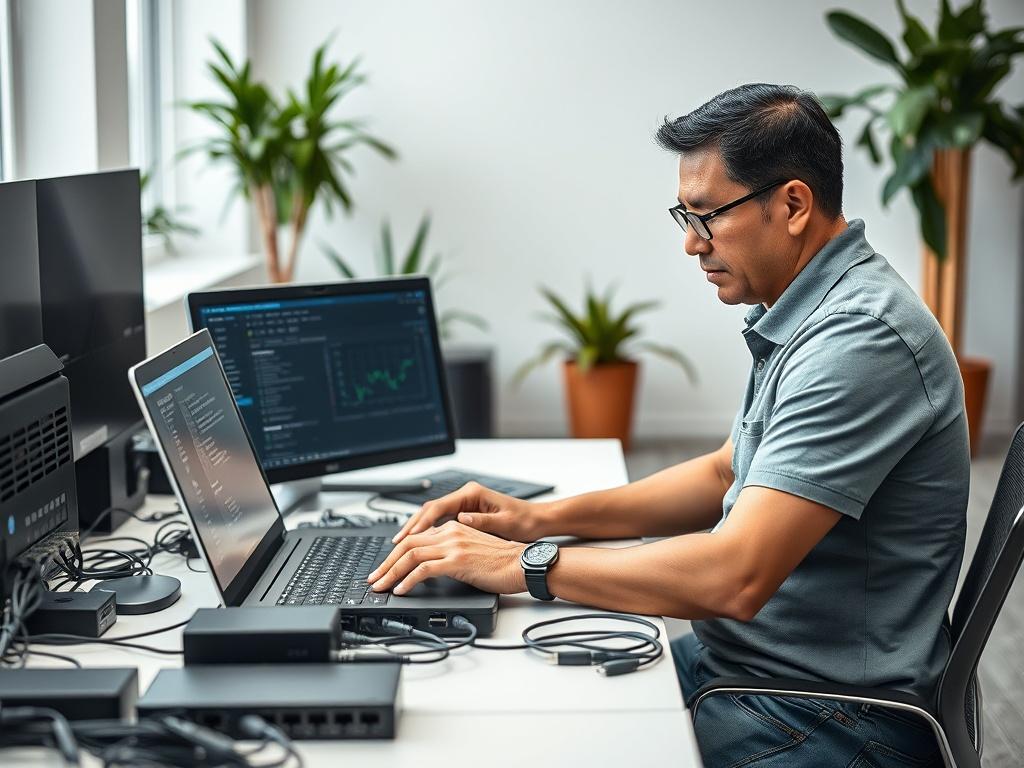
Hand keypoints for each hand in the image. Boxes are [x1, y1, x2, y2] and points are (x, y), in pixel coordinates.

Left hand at [368, 520, 527, 595]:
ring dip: (391, 573)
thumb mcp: (473, 550)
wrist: (523, 563)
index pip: (416, 538)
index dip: (396, 554)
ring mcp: (453, 546)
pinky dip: (408, 580)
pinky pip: (424, 569)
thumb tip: (433, 567)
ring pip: (411, 556)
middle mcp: (450, 533)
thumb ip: (453, 552)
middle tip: (375, 579)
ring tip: (381, 587)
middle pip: (407, 544)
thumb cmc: (504, 562)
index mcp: (453, 528)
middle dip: (386, 563)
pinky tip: (401, 589)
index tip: (385, 568)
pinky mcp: (457, 561)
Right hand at [391, 482, 545, 543]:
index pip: (438, 507)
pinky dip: (426, 532)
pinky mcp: (465, 514)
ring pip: (431, 516)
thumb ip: (481, 522)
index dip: (421, 523)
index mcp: (471, 494)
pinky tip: (417, 544)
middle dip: (411, 527)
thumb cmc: (524, 521)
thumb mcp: (504, 523)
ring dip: (415, 530)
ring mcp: (464, 504)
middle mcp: (465, 496)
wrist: (537, 520)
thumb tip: (460, 520)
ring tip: (399, 545)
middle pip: (429, 510)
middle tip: (395, 544)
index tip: (408, 537)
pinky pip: (439, 522)